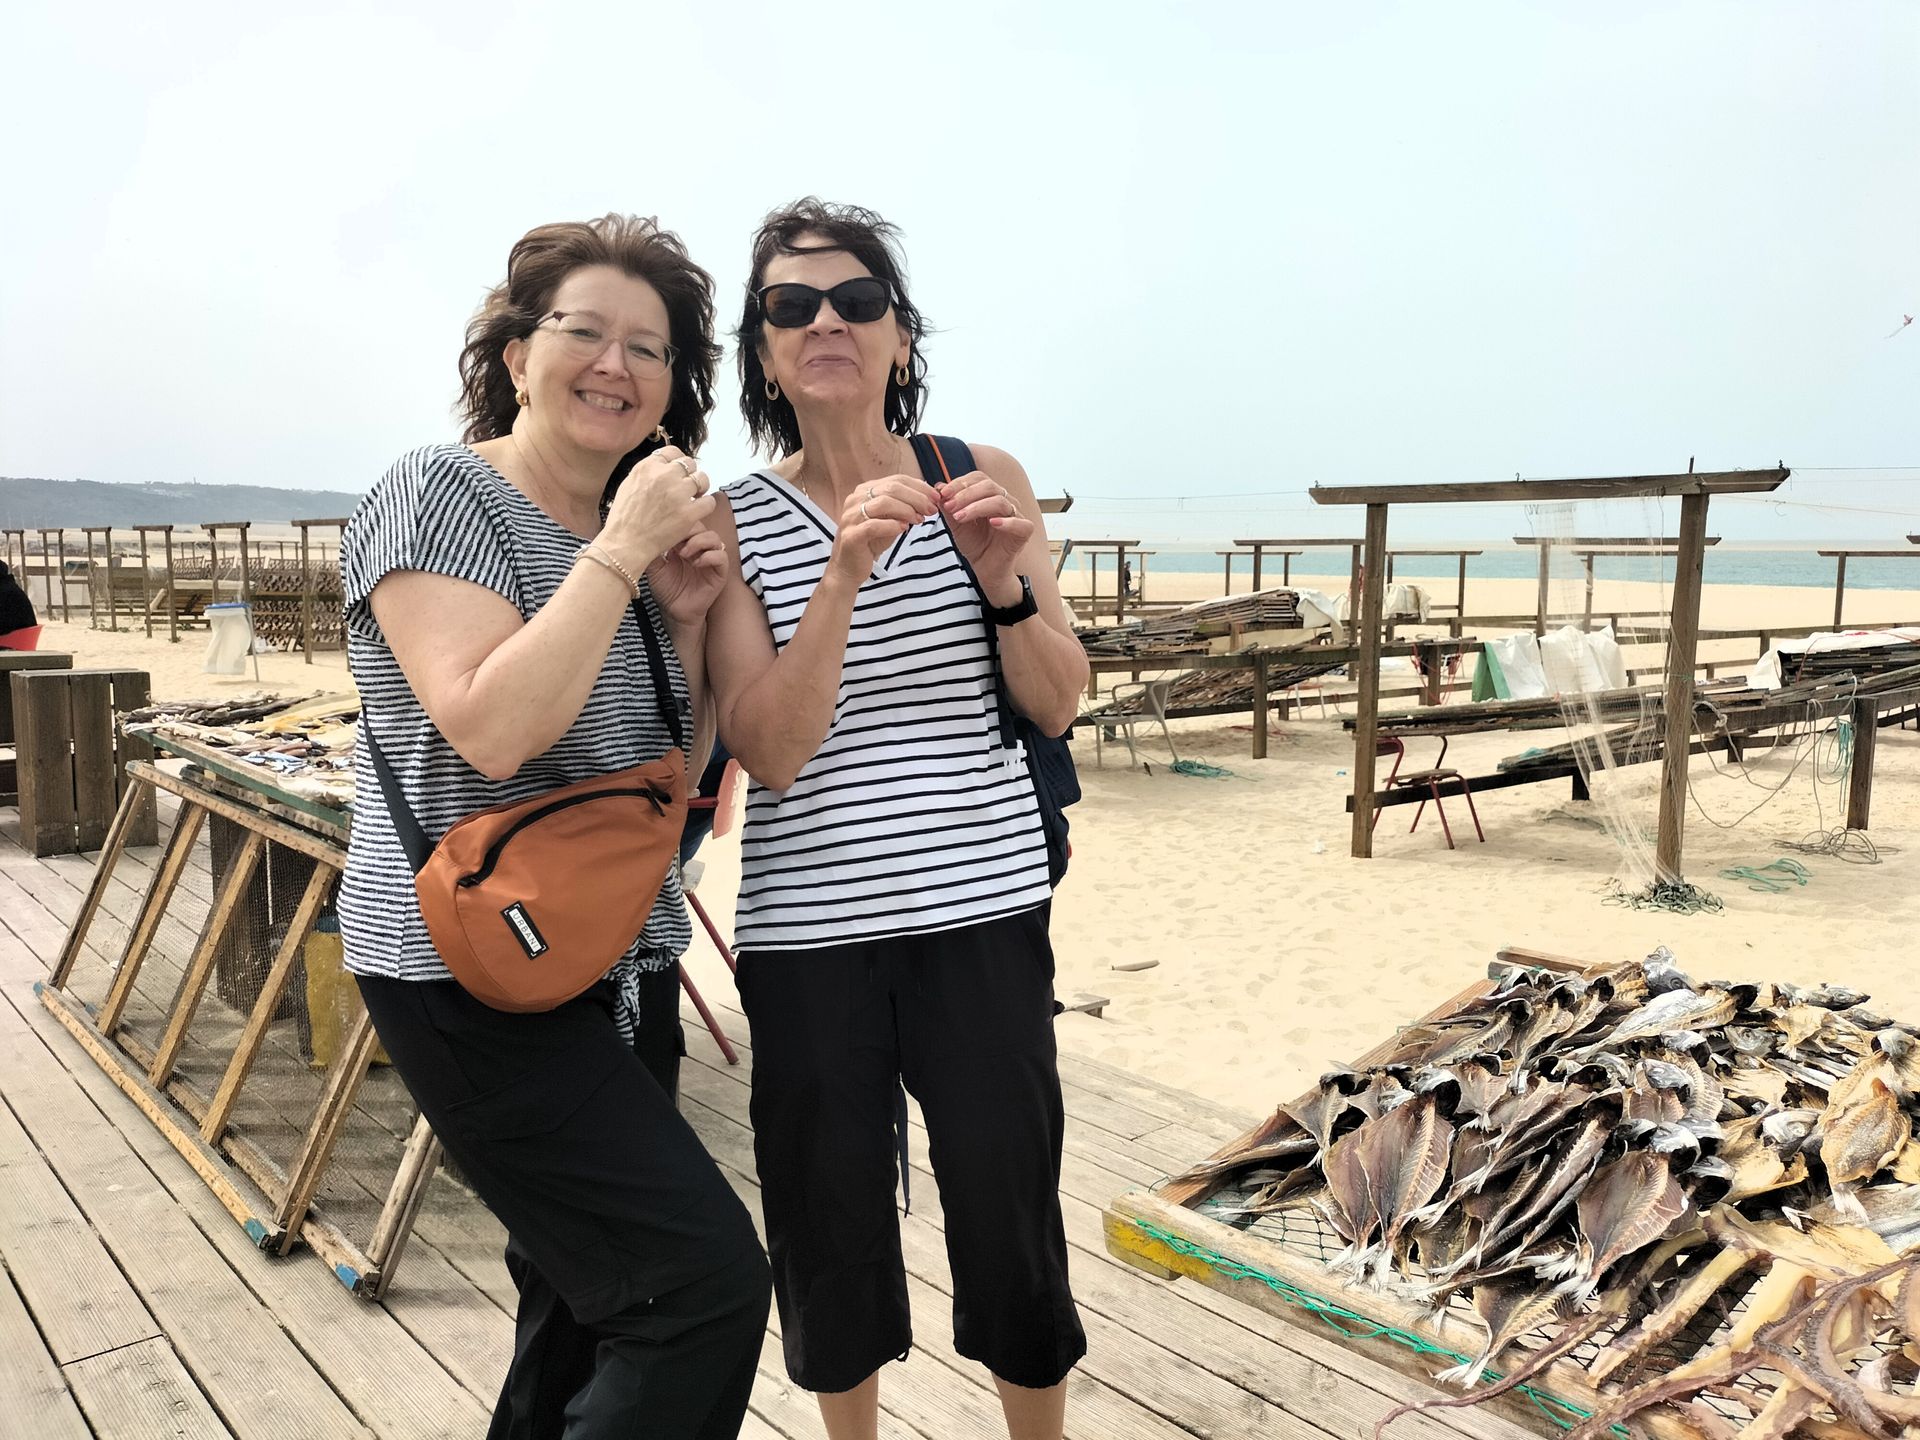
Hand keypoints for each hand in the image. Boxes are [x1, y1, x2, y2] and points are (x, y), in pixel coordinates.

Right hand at [600, 447, 716, 575]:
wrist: (625, 543)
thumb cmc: (624, 518)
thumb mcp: (628, 484)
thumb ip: (647, 472)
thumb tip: (663, 465)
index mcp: (647, 466)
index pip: (673, 452)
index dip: (678, 462)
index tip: (679, 472)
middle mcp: (664, 476)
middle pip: (689, 464)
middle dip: (690, 475)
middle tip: (686, 488)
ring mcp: (677, 493)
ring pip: (702, 479)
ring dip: (700, 488)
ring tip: (694, 498)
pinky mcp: (688, 512)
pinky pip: (709, 501)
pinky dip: (705, 506)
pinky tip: (697, 511)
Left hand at [646, 528, 727, 625]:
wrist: (674, 612)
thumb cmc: (666, 589)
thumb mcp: (654, 566)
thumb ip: (652, 549)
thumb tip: (644, 531)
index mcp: (684, 543)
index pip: (687, 522)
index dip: (680, 523)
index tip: (667, 531)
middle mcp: (699, 548)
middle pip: (702, 525)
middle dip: (689, 530)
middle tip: (675, 543)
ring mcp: (711, 559)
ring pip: (714, 538)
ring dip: (699, 542)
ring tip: (684, 554)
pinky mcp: (719, 573)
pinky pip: (721, 557)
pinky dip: (710, 556)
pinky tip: (696, 563)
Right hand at [825, 474, 937, 584]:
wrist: (850, 567)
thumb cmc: (871, 541)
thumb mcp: (891, 520)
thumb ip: (904, 507)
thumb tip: (928, 498)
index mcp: (865, 491)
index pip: (896, 480)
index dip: (919, 487)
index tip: (936, 498)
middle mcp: (855, 499)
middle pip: (891, 488)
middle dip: (917, 498)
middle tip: (932, 509)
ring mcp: (851, 517)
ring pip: (883, 503)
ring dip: (907, 510)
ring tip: (919, 520)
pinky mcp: (851, 536)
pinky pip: (873, 525)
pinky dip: (892, 525)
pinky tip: (903, 529)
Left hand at [935, 470, 1033, 592]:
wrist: (985, 569)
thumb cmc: (974, 545)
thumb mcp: (956, 525)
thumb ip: (948, 507)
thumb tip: (938, 487)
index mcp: (990, 495)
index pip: (978, 479)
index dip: (960, 483)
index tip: (943, 494)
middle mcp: (1005, 501)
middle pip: (989, 486)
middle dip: (966, 495)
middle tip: (949, 506)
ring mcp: (1016, 515)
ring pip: (1000, 502)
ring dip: (977, 507)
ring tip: (960, 517)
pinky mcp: (1025, 532)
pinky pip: (1020, 523)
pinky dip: (1007, 522)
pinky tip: (993, 523)